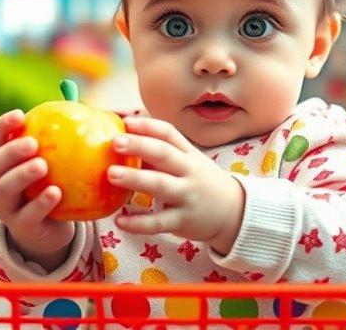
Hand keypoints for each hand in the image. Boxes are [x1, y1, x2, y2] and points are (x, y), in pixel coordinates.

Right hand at [0, 109, 75, 267]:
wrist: (48, 230)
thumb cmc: (52, 186)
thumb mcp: (54, 164)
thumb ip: (64, 139)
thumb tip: (86, 106)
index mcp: (3, 164)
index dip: (3, 126)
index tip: (20, 114)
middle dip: (11, 151)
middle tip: (33, 143)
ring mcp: (7, 207)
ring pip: (6, 190)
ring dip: (22, 176)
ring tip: (42, 166)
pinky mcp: (21, 228)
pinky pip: (29, 215)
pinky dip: (41, 203)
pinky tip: (57, 193)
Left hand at [107, 117, 244, 253]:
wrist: (234, 213)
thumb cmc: (200, 183)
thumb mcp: (188, 163)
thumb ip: (161, 153)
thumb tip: (124, 138)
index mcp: (188, 154)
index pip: (169, 134)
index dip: (147, 126)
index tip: (125, 122)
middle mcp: (189, 172)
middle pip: (164, 154)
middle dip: (139, 146)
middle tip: (114, 142)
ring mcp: (187, 196)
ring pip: (160, 185)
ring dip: (135, 179)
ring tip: (111, 174)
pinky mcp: (183, 221)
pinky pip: (158, 222)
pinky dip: (138, 223)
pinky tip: (119, 221)